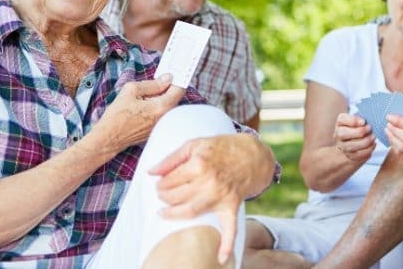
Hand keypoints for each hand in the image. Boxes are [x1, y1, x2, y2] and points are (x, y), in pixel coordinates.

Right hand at [93, 74, 183, 152]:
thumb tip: (167, 78)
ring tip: (145, 95)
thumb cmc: (116, 116)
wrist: (108, 138)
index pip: (179, 89)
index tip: (172, 73)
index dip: (177, 79)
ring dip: (161, 97)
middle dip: (168, 88)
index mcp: (161, 107)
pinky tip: (143, 106)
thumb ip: (152, 84)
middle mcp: (164, 117)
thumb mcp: (131, 90)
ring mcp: (161, 125)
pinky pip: (162, 114)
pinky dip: (156, 107)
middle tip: (157, 81)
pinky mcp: (156, 129)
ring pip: (168, 105)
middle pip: (175, 97)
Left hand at [149, 134, 270, 264]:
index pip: (169, 180)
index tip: (159, 183)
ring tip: (164, 212)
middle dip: (164, 196)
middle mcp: (209, 182)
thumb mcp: (195, 144)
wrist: (251, 154)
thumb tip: (151, 172)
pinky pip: (230, 228)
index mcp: (198, 164)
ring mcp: (221, 196)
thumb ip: (171, 158)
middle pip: (176, 196)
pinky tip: (221, 258)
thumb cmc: (221, 148)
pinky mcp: (231, 206)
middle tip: (162, 195)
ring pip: (190, 212)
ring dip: (173, 214)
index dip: (160, 182)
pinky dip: (226, 244)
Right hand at [333, 113, 375, 162]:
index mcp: (340, 122)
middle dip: (359, 131)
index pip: (341, 120)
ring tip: (373, 137)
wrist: (354, 141)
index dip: (353, 121)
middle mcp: (338, 134)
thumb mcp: (358, 118)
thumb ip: (362, 117)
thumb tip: (370, 120)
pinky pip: (358, 155)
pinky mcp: (350, 155)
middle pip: (343, 134)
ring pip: (351, 146)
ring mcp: (343, 146)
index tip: (364, 121)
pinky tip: (373, 144)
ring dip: (365, 141)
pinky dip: (367, 150)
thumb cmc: (359, 126)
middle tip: (370, 128)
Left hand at [384, 115, 402, 167]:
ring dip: (392, 138)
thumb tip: (399, 119)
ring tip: (387, 130)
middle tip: (388, 124)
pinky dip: (394, 146)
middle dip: (394, 130)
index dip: (399, 121)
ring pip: (402, 147)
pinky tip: (391, 139)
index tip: (390, 116)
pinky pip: (401, 154)